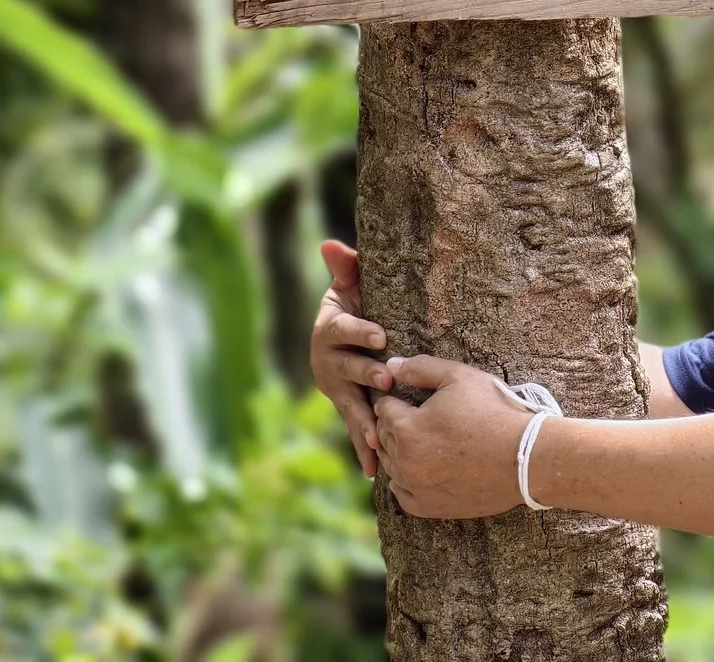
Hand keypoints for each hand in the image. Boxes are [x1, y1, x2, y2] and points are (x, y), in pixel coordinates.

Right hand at [310, 240, 393, 477]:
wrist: (352, 334)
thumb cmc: (359, 302)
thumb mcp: (352, 285)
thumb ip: (346, 268)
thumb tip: (330, 244)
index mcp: (329, 330)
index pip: (342, 330)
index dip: (360, 332)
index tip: (380, 335)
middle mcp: (326, 361)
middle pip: (346, 370)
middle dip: (366, 376)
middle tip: (387, 383)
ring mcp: (336, 389)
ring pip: (350, 404)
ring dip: (363, 419)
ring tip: (378, 433)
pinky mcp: (348, 408)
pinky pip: (355, 429)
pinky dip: (363, 448)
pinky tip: (373, 469)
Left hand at [373, 355, 534, 518]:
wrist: (526, 457)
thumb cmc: (494, 412)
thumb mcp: (459, 377)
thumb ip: (420, 367)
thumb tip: (390, 365)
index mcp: (407, 427)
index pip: (384, 409)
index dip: (397, 400)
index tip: (410, 400)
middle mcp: (405, 461)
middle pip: (384, 438)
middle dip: (395, 425)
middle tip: (415, 419)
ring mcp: (417, 487)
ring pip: (391, 466)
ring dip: (398, 452)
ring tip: (419, 442)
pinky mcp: (430, 507)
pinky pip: (403, 495)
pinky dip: (405, 483)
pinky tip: (417, 472)